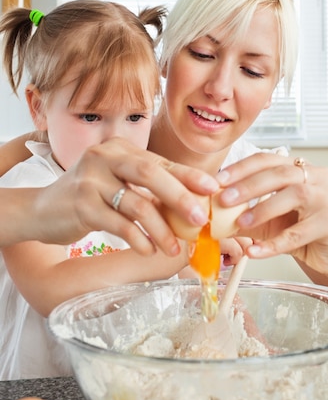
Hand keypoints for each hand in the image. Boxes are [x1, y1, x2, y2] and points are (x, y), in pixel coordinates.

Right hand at [31, 137, 218, 254]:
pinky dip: (137, 238)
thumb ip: (148, 190)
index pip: (160, 162)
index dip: (189, 175)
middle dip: (179, 197)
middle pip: (150, 174)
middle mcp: (104, 157)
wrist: (41, 211)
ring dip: (160, 229)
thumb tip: (192, 207)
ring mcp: (90, 179)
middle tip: (200, 219)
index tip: (213, 189)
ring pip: (135, 203)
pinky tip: (148, 250)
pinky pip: (117, 223)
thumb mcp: (119, 185)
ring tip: (174, 248)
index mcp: (120, 149)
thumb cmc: (89, 198)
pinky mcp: (80, 204)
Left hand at [216, 152, 327, 274]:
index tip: (219, 180)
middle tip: (224, 199)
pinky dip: (274, 244)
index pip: (267, 160)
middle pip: (280, 173)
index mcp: (299, 168)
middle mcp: (317, 178)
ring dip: (263, 209)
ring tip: (241, 223)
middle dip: (249, 185)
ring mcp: (327, 199)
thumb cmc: (299, 230)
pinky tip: (255, 251)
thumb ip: (241, 215)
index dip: (241, 168)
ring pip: (294, 196)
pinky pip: (299, 234)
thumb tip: (209, 216)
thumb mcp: (265, 221)